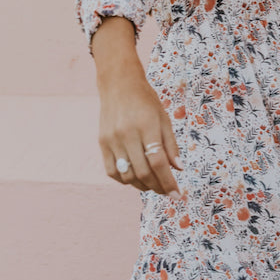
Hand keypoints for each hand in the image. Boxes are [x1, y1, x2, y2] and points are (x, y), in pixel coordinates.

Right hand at [91, 16, 182, 194]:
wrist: (118, 83)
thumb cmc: (146, 100)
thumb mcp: (164, 118)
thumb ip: (171, 145)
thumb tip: (177, 170)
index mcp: (147, 126)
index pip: (158, 162)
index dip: (169, 182)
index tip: (177, 195)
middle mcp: (127, 134)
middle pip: (143, 172)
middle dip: (158, 187)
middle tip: (167, 191)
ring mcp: (112, 139)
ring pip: (127, 175)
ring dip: (143, 186)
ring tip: (153, 186)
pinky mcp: (102, 143)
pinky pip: (112, 171)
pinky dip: (125, 180)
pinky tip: (136, 179)